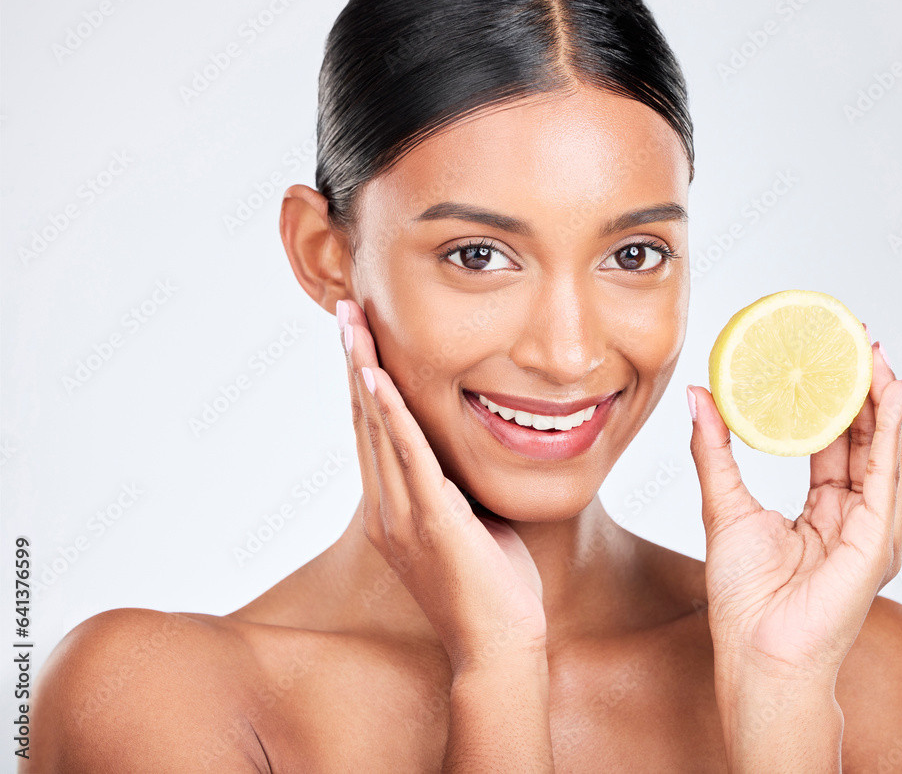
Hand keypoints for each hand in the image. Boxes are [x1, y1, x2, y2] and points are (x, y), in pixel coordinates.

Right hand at [336, 298, 546, 671]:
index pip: (372, 432)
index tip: (359, 337)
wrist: (498, 648)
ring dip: (362, 371)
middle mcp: (385, 508)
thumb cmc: (491, 590)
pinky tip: (376, 378)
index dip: (363, 381)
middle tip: (344, 311)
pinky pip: (406, 456)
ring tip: (352, 325)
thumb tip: (459, 457)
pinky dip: (389, 414)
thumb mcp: (466, 527)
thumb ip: (451, 490)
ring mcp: (402, 515)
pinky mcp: (430, 520)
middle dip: (353, 361)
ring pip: (376, 429)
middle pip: (363, 420)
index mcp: (391, 510)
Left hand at [688, 335, 901, 680]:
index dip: (835, 403)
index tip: (828, 361)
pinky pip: (888, 476)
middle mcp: (855, 518)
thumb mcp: (724, 504)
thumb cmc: (743, 596)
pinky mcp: (878, 540)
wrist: (757, 651)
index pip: (837, 446)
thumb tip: (697, 394)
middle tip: (856, 344)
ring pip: (887, 452)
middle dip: (865, 393)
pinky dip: (891, 432)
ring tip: (874, 356)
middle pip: (867, 443)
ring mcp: (872, 530)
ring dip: (884, 403)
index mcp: (824, 513)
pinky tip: (888, 395)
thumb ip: (715, 447)